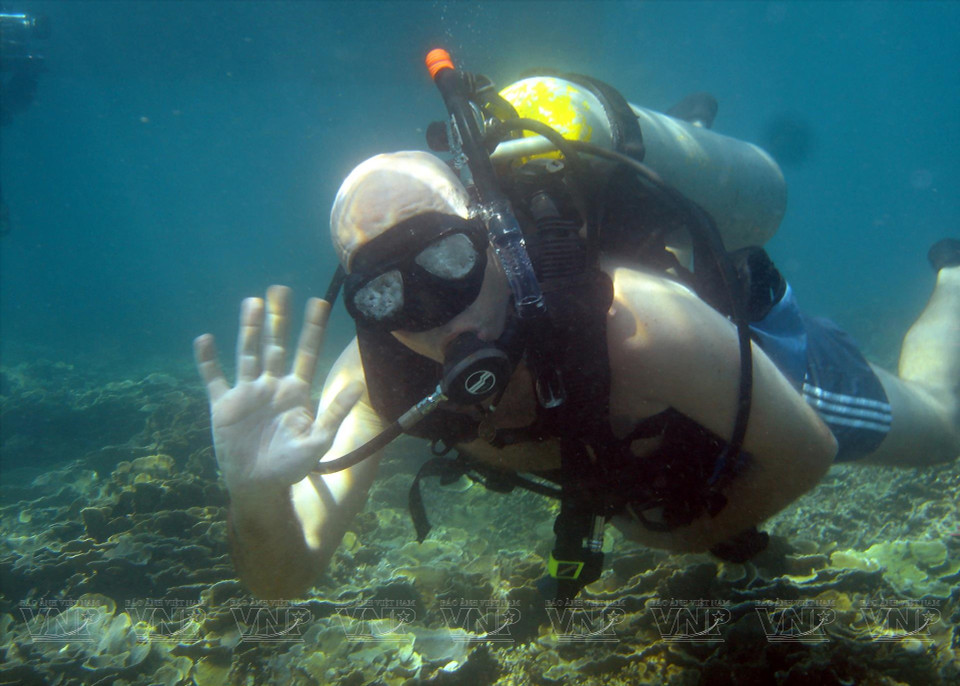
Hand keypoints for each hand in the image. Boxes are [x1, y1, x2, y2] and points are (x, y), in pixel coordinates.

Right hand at [194, 286, 361, 494]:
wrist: (259, 486)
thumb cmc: (292, 466)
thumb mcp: (319, 440)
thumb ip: (336, 412)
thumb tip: (359, 385)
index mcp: (296, 391)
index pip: (307, 353)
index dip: (313, 329)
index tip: (320, 303)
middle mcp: (272, 385)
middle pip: (275, 344)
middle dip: (279, 318)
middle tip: (280, 288)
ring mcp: (247, 393)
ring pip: (248, 353)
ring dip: (249, 329)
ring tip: (252, 302)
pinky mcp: (224, 405)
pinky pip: (214, 378)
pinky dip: (208, 361)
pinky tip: (204, 340)